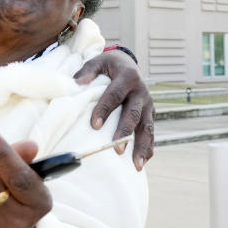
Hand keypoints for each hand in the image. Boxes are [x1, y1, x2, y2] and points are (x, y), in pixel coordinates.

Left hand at [73, 51, 154, 170]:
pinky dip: (148, 148)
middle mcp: (142, 92)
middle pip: (134, 114)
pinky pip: (151, 133)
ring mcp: (149, 105)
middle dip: (125, 132)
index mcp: (128, 77)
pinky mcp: (151, 114)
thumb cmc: (108, 66)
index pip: (115, 95)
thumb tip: (75, 84)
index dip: (105, 110)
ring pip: (147, 127)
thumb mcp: (97, 62)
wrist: (128, 64)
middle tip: (117, 149)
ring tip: (136, 165)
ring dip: (142, 146)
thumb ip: (87, 72)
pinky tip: (142, 163)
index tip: (94, 125)